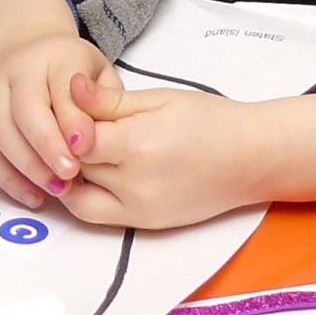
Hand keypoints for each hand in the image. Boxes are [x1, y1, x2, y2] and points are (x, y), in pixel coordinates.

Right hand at [0, 32, 123, 208]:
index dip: (72, 119)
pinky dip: (6, 178)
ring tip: (56, 189)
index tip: (85, 147)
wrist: (30, 56)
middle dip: (47, 147)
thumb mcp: (101, 78)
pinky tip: (31, 194)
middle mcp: (18, 69)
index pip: (62, 87)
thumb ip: (105, 104)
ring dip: (28, 167)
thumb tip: (95, 138)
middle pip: (26, 109)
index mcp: (56, 56)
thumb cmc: (73, 74)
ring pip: (1, 132)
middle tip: (69, 174)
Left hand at [64, 78, 315, 227]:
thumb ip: (109, 101)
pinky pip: (97, 216)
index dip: (64, 125)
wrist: (252, 158)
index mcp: (138, 145)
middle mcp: (135, 184)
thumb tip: (70, 89)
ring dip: (69, 177)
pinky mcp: (145, 225)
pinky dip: (86, 196)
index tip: (62, 111)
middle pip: (74, 168)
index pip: (76, 140)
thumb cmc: (210, 121)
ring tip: (75, 154)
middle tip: (63, 128)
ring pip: (78, 198)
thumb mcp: (158, 99)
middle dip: (63, 149)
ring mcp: (140, 210)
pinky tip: (92, 174)